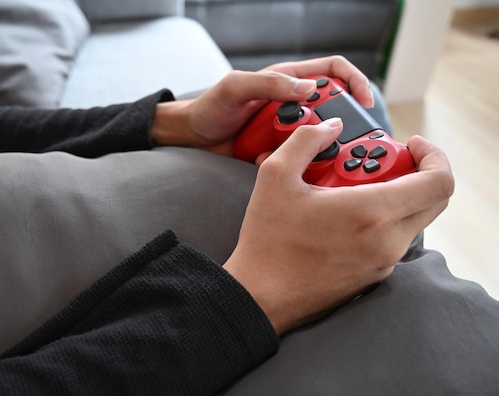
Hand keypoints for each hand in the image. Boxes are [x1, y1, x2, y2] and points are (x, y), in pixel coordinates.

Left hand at [149, 56, 373, 155]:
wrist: (192, 138)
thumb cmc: (210, 107)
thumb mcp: (235, 88)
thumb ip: (269, 84)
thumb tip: (309, 88)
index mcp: (288, 80)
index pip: (333, 72)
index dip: (355, 82)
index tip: (365, 102)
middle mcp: (293, 103)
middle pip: (332, 110)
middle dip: (336, 125)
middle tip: (332, 140)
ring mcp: (287, 128)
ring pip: (315, 138)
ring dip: (308, 148)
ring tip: (289, 153)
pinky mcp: (279, 150)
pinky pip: (296, 157)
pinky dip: (288, 162)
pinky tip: (264, 159)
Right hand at [223, 119, 453, 334]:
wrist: (260, 297)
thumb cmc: (268, 239)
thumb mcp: (276, 177)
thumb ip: (306, 140)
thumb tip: (331, 126)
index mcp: (372, 212)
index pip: (439, 182)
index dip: (434, 157)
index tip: (411, 146)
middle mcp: (388, 240)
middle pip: (433, 200)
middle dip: (414, 173)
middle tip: (377, 165)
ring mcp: (384, 262)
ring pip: (412, 220)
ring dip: (394, 197)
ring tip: (349, 191)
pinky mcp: (374, 276)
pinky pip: (393, 239)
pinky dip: (380, 220)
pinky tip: (341, 218)